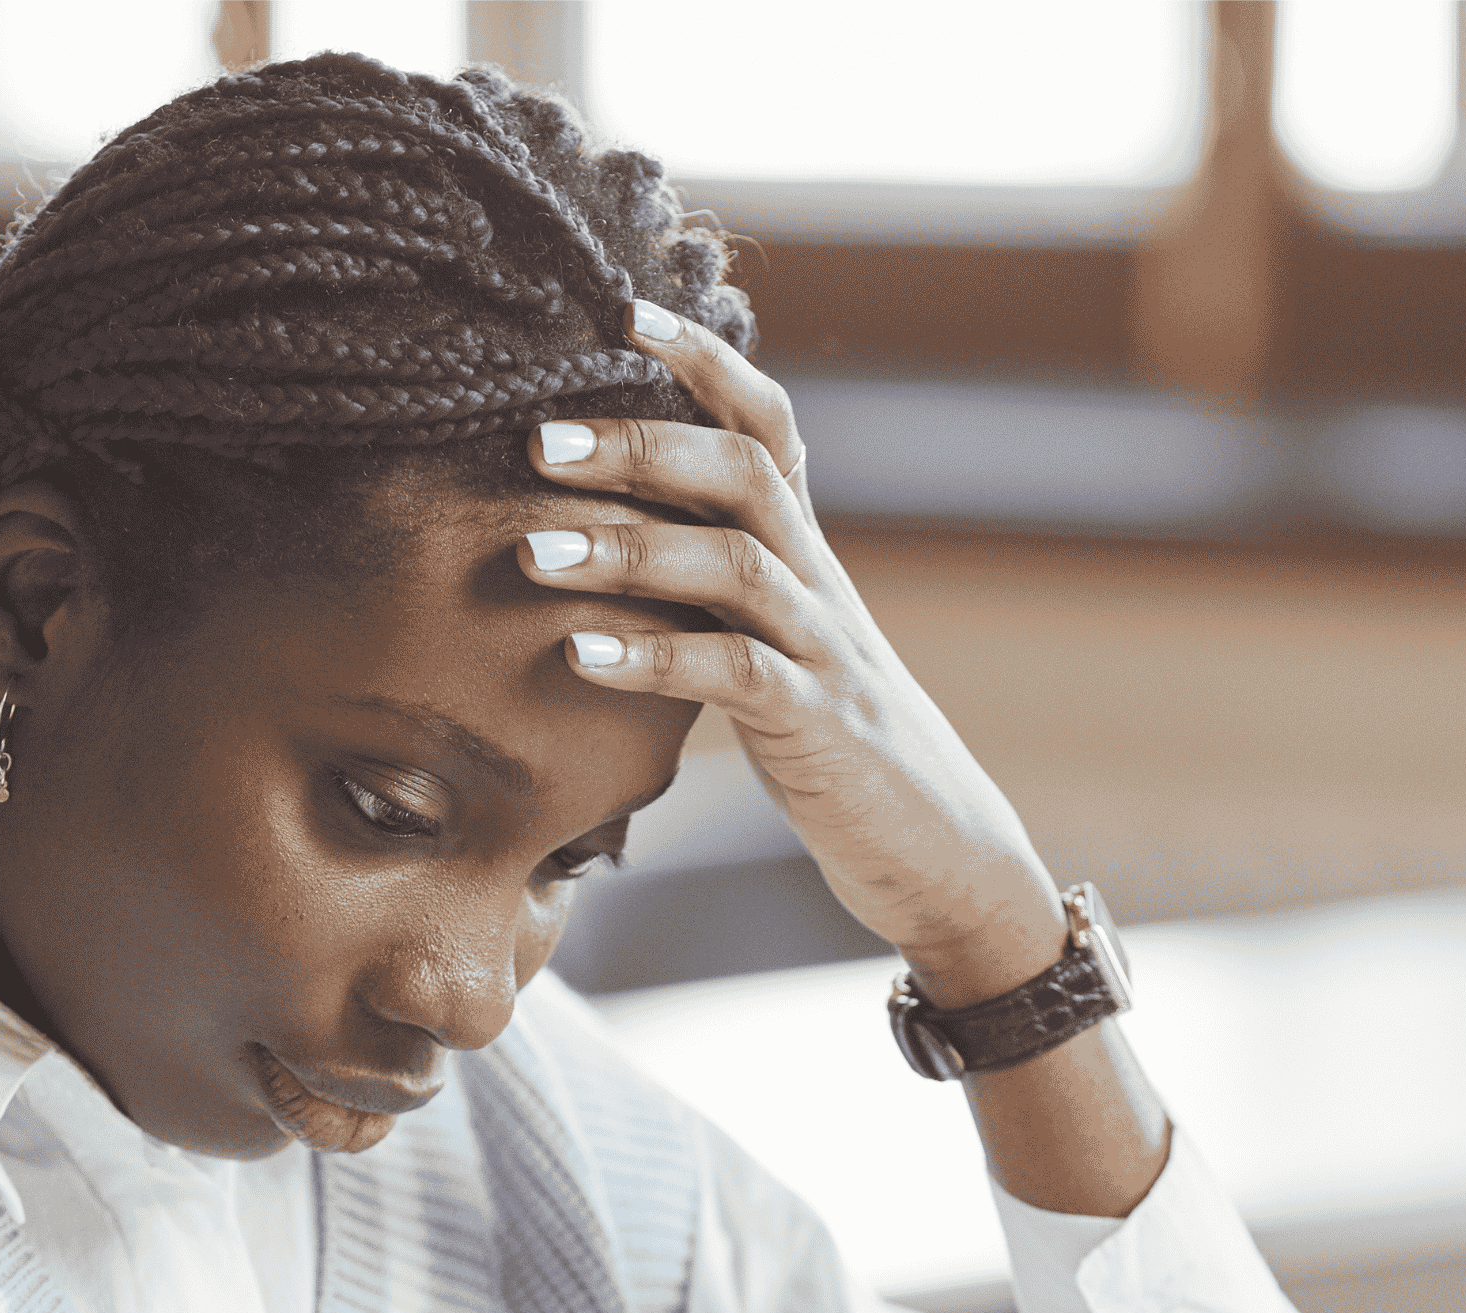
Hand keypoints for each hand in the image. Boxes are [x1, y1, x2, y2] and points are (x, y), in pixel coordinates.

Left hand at [518, 307, 1067, 1008]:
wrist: (931, 846)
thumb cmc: (826, 744)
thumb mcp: (767, 644)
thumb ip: (704, 588)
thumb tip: (591, 537)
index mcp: (804, 550)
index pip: (766, 422)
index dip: (706, 360)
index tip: (623, 313)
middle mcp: (818, 581)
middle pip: (742, 472)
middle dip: (639, 443)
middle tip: (537, 439)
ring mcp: (824, 651)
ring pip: (735, 564)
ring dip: (630, 547)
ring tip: (533, 550)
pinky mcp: (820, 727)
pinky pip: (739, 675)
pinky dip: (658, 659)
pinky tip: (584, 656)